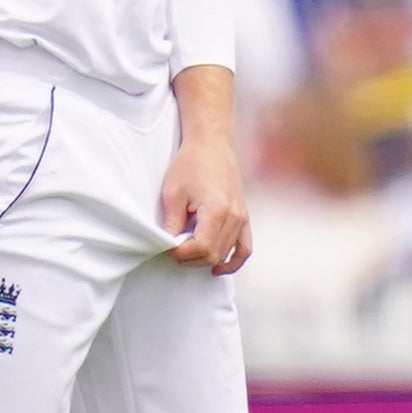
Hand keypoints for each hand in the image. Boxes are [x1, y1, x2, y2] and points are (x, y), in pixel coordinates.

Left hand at [156, 113, 249, 273]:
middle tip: (173, 247)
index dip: (180, 253)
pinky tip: (219, 268)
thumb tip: (169, 246)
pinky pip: (245, 248)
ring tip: (188, 251)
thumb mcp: (173, 193)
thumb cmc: (191, 164)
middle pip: (213, 255)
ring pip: (225, 254)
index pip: (200, 248)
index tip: (166, 246)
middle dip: (190, 258)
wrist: (212, 144)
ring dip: (204, 258)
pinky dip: (233, 261)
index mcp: (217, 210)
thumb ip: (172, 224)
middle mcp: (234, 216)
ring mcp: (242, 218)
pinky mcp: (244, 217)